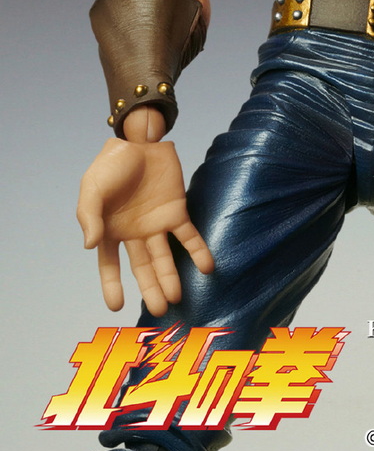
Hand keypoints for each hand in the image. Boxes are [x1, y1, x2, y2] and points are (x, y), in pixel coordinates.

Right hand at [77, 137, 213, 316]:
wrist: (139, 140)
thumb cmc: (111, 165)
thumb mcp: (92, 189)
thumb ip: (89, 217)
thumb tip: (90, 247)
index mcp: (110, 231)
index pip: (110, 265)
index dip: (112, 285)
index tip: (116, 306)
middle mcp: (135, 233)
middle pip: (143, 267)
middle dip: (150, 288)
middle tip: (158, 310)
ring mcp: (156, 224)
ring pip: (165, 257)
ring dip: (171, 277)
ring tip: (176, 298)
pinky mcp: (177, 211)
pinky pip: (189, 236)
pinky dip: (199, 251)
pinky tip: (207, 268)